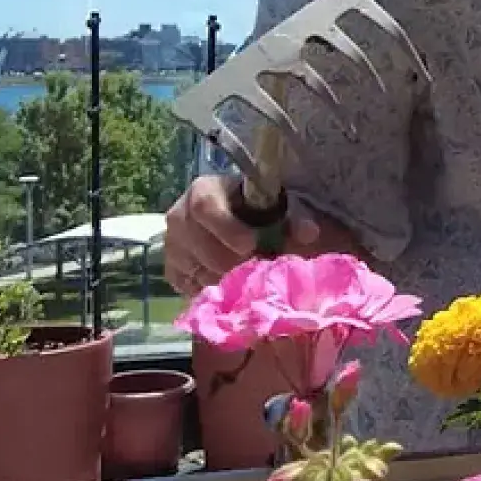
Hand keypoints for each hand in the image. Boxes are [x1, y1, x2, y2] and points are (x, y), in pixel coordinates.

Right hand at [162, 175, 333, 295]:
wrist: (240, 223)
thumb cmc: (259, 213)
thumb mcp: (279, 209)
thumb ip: (295, 219)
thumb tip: (309, 232)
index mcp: (205, 191)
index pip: (205, 207)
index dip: (227, 228)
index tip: (251, 245)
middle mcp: (179, 215)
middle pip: (198, 243)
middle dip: (229, 261)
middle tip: (254, 270)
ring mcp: (172, 244)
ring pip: (193, 268)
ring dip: (222, 278)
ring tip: (246, 279)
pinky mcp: (171, 268)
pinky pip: (186, 284)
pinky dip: (209, 289)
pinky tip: (228, 288)